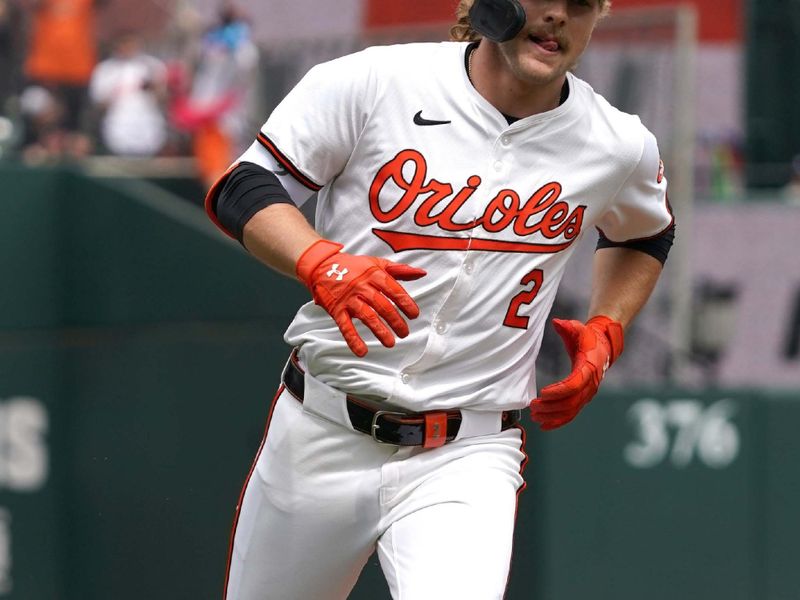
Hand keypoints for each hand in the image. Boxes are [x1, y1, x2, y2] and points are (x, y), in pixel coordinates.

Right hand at [295, 240, 425, 356]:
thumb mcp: (377, 263)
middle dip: (396, 321)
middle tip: (404, 333)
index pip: (394, 290)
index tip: (414, 315)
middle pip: (383, 306)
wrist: (322, 265)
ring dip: (380, 331)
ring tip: (390, 343)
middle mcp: (362, 287)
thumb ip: (400, 270)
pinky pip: (345, 326)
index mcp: (374, 275)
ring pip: (367, 316)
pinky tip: (362, 351)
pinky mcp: (337, 309)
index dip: (405, 303)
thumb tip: (421, 273)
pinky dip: (353, 340)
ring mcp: (349, 299)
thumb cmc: (353, 266)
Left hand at [530, 315, 623, 429]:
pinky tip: (544, 425)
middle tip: (533, 407)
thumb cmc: (587, 337)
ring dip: (552, 416)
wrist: (602, 347)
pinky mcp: (583, 398)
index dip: (559, 391)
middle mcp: (590, 384)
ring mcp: (587, 393)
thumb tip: (557, 323)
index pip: (574, 384)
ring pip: (570, 410)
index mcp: (589, 368)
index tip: (543, 393)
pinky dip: (558, 421)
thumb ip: (568, 326)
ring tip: (535, 416)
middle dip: (551, 407)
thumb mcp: (579, 328)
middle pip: (570, 402)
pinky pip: (572, 413)